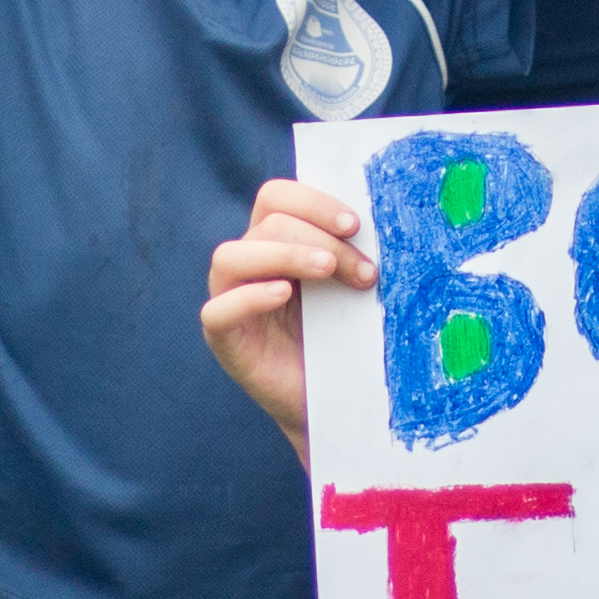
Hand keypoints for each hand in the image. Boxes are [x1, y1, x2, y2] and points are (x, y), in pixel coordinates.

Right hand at [201, 176, 373, 448]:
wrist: (336, 401)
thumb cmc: (346, 337)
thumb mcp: (350, 288)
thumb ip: (350, 253)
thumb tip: (380, 222)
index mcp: (275, 242)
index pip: (277, 197)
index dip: (313, 202)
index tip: (356, 225)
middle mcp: (248, 264)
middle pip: (266, 223)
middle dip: (320, 238)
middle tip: (363, 270)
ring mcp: (229, 300)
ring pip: (231, 256)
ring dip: (286, 255)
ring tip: (327, 271)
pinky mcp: (224, 339)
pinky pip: (217, 311)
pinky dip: (249, 297)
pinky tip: (283, 295)